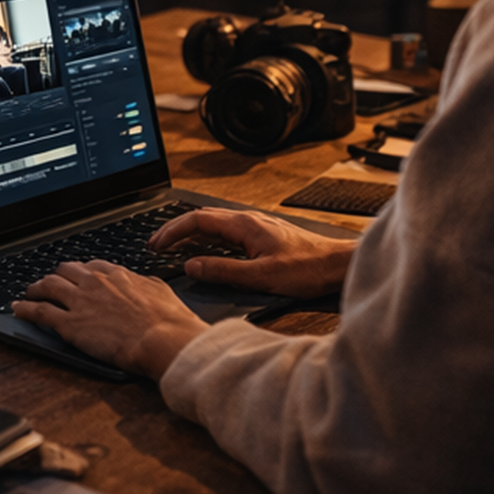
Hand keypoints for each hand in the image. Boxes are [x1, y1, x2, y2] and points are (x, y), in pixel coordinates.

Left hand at [12, 261, 208, 377]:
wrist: (162, 339)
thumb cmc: (168, 320)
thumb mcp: (160, 291)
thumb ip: (145, 285)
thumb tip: (144, 284)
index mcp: (116, 274)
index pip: (90, 266)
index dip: (80, 272)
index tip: (77, 277)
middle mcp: (94, 282)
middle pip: (64, 270)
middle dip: (56, 276)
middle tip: (51, 283)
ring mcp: (79, 301)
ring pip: (47, 286)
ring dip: (36, 288)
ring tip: (30, 293)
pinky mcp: (69, 324)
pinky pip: (39, 311)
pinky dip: (25, 309)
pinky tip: (18, 309)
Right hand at [149, 209, 356, 297]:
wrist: (337, 265)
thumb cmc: (308, 269)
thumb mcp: (261, 276)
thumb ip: (223, 271)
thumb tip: (192, 267)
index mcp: (244, 225)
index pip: (196, 220)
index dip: (171, 231)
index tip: (155, 245)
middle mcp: (248, 220)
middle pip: (202, 218)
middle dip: (175, 230)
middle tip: (156, 245)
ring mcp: (256, 226)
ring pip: (214, 224)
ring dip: (190, 234)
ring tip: (173, 248)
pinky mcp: (263, 235)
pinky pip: (226, 232)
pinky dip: (207, 239)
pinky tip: (205, 251)